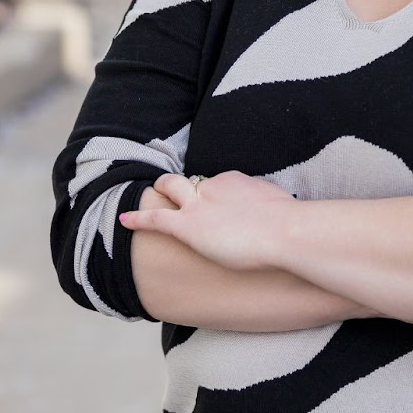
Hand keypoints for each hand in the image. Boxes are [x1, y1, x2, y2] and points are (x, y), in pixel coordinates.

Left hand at [120, 171, 297, 271]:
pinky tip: (123, 220)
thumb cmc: (289, 223)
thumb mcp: (281, 205)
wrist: (283, 231)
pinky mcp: (187, 226)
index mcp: (235, 181)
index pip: (217, 184)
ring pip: (170, 190)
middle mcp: (213, 187)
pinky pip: (156, 218)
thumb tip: (277, 209)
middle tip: (173, 192)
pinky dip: (138, 218)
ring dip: (160, 192)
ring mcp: (198, 205)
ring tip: (150, 196)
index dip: (212, 194)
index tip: (216, 206)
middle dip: (179, 185)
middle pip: (190, 181)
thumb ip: (270, 205)